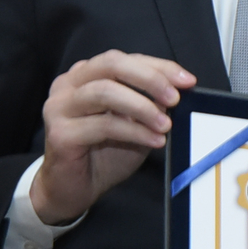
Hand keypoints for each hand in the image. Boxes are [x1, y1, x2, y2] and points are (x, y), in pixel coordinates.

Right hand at [30, 51, 195, 224]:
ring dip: (142, 107)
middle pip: (111, 65)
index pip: (126, 60)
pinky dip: (135, 132)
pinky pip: (103, 125)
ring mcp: (60, 107)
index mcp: (86, 75)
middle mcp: (69, 85)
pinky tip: (154, 141)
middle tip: (175, 98)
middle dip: (149, 79)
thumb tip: (176, 92)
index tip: (187, 81)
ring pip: (105, 92)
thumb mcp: (135, 123)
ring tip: (165, 125)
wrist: (75, 189)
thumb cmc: (104, 154)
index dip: (159, 67)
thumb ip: (150, 104)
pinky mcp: (60, 133)